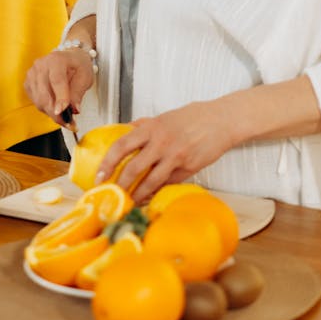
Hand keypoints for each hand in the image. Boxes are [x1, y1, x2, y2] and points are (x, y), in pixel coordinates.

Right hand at [24, 47, 96, 128]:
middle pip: (44, 94)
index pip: (57, 80)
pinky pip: (35, 101)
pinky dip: (45, 108)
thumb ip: (78, 92)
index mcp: (57, 59)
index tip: (63, 112)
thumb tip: (74, 109)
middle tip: (68, 123)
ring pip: (39, 101)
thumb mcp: (85, 76)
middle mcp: (41, 65)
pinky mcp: (28, 83)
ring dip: (51, 112)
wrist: (69, 58)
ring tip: (64, 116)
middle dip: (56, 112)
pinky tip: (55, 106)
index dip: (60, 98)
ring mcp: (32, 74)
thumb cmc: (77, 66)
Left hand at [97, 100, 235, 202]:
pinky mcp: (188, 168)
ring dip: (137, 194)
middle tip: (111, 194)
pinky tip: (149, 197)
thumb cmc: (192, 118)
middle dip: (120, 185)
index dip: (107, 163)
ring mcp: (175, 156)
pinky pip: (167, 184)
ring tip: (129, 201)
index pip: (121, 146)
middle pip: (133, 168)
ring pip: (150, 181)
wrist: (220, 120)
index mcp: (151, 127)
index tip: (100, 176)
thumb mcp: (163, 117)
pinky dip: (156, 192)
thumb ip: (143, 126)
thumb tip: (123, 132)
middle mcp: (161, 142)